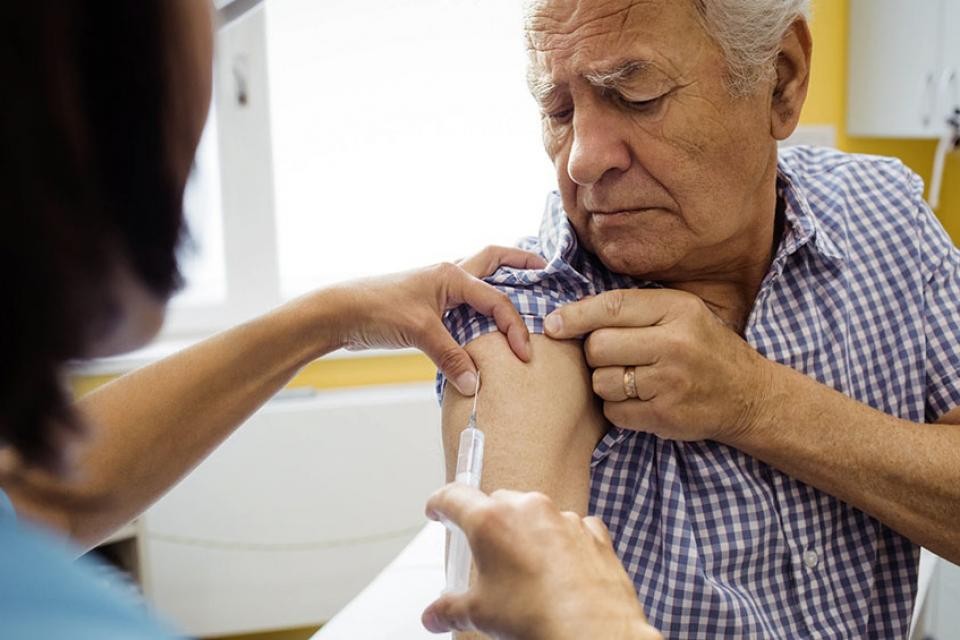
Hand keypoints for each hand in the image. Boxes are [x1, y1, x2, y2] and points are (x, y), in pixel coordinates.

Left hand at [333, 246, 544, 395]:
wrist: (340, 313)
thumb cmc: (376, 310)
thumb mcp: (420, 333)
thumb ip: (451, 358)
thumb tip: (475, 385)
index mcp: (452, 275)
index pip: (496, 300)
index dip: (515, 328)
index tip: (525, 354)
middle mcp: (448, 275)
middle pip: (493, 260)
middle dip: (520, 262)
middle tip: (545, 268)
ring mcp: (438, 289)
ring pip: (479, 278)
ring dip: (501, 281)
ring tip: (525, 288)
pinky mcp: (428, 306)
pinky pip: (464, 302)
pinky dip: (480, 307)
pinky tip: (487, 322)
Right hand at [421, 484, 659, 639]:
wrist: (593, 631)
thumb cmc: (536, 617)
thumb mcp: (480, 614)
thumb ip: (451, 609)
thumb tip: (436, 616)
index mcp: (491, 520)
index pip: (454, 497)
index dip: (440, 503)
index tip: (438, 509)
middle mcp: (527, 508)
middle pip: (497, 503)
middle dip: (488, 524)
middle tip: (485, 554)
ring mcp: (563, 517)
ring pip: (535, 514)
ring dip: (527, 533)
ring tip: (526, 571)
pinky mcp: (592, 532)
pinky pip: (571, 527)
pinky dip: (563, 542)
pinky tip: (561, 571)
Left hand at [544, 289, 772, 442]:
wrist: (748, 396)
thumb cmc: (704, 349)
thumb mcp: (680, 314)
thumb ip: (634, 309)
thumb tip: (571, 312)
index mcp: (677, 309)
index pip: (612, 307)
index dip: (575, 316)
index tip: (553, 324)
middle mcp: (674, 344)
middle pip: (598, 346)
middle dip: (595, 353)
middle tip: (614, 357)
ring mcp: (670, 383)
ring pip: (601, 381)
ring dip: (606, 382)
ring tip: (631, 379)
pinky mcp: (665, 416)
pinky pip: (613, 411)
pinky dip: (618, 408)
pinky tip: (639, 400)